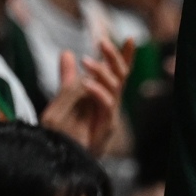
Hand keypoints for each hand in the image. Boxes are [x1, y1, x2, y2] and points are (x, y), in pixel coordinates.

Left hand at [40, 38, 130, 152]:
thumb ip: (68, 76)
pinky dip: (98, 91)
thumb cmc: (71, 129)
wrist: (68, 156)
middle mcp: (111, 101)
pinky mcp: (107, 124)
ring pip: (115, 86)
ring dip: (102, 71)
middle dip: (114, 56)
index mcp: (105, 93)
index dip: (124, 56)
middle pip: (120, 75)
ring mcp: (111, 113)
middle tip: (101, 41)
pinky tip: (86, 83)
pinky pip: (107, 104)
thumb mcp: (67, 96)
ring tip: (86, 62)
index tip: (129, 39)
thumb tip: (67, 53)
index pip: (117, 71)